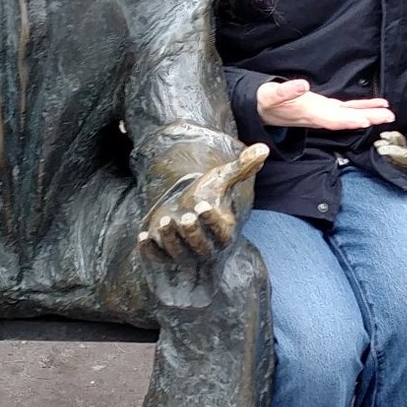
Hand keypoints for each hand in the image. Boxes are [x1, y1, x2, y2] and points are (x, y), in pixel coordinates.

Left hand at [138, 144, 267, 264]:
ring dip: (171, 239)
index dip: (211, 221)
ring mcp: (185, 255)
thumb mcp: (221, 179)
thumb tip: (263, 148)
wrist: (182, 208)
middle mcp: (207, 248)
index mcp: (224, 232)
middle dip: (192, 233)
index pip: (222, 232)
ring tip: (166, 219)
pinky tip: (144, 236)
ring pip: (179, 253)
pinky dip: (150, 250)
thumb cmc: (205, 194)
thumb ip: (241, 167)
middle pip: (201, 247)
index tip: (202, 205)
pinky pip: (158, 258)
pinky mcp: (165, 256)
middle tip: (185, 216)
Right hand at [256, 78, 393, 130]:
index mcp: (308, 113)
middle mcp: (320, 116)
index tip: (365, 121)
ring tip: (389, 113)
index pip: (331, 120)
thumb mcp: (271, 95)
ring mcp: (324, 113)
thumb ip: (286, 90)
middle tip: (388, 118)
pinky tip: (378, 105)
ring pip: (350, 115)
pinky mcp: (326, 107)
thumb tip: (302, 85)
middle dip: (368, 118)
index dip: (349, 121)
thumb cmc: (267, 102)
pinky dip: (363, 107)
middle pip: (347, 119)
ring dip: (370, 114)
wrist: (263, 109)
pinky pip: (347, 109)